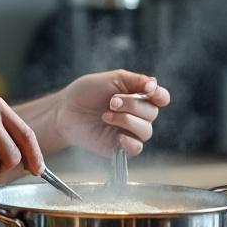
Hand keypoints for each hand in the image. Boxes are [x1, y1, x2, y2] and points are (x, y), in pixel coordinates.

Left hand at [55, 70, 170, 156]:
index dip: (160, 95)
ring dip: (127, 120)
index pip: (161, 98)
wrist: (65, 110)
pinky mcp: (119, 146)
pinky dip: (130, 142)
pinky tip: (117, 135)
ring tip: (106, 115)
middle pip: (152, 113)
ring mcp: (129, 131)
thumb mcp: (112, 78)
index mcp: (138, 97)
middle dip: (132, 105)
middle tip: (112, 101)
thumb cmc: (86, 93)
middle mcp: (137, 115)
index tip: (149, 90)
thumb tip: (155, 84)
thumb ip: (136, 80)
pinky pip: (136, 148)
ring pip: (146, 130)